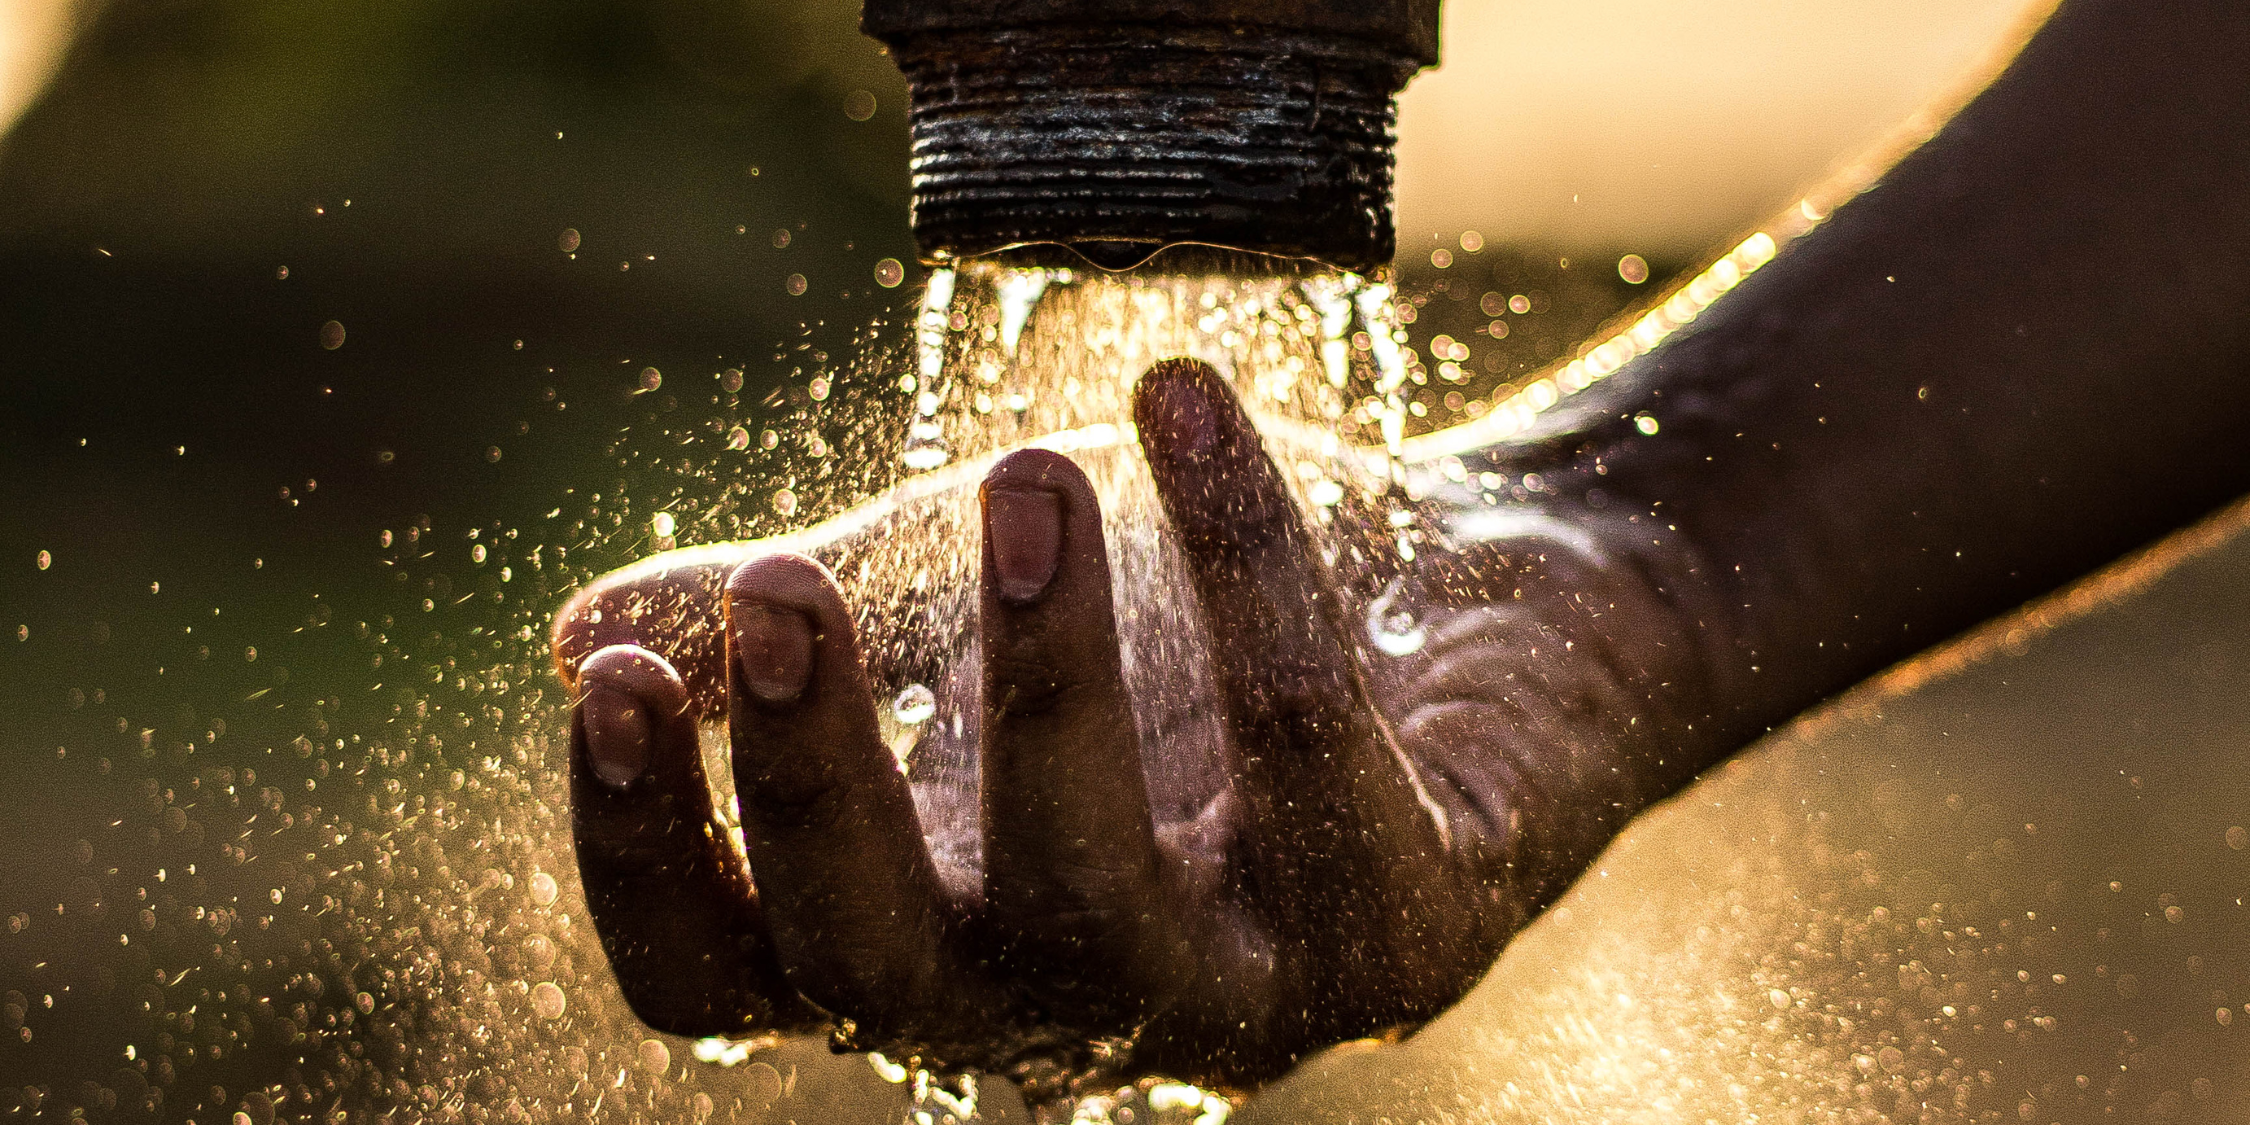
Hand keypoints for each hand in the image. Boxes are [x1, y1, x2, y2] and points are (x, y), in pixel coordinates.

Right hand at [551, 358, 1720, 1091]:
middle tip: (786, 585)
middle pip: (884, 976)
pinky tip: (1186, 402)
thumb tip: (574, 635)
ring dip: (1047, 682)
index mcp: (931, 936)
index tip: (621, 682)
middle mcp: (1065, 1004)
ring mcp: (1241, 992)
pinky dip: (1248, 566)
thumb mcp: (960, 606)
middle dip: (822, 786)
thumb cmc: (1186, 618)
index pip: (732, 984)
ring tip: (1029, 473)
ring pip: (1099, 904)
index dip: (652, 862)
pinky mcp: (1404, 926)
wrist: (1473, 593)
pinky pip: (1307, 752)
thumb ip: (791, 634)